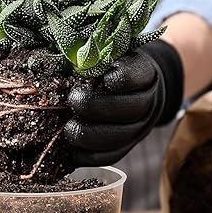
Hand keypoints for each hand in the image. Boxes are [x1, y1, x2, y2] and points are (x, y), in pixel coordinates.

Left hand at [64, 39, 183, 165]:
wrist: (134, 91)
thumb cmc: (111, 68)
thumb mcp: (109, 55)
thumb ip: (95, 56)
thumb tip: (65, 61)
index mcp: (145, 75)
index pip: (137, 76)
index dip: (121, 79)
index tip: (104, 77)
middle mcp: (146, 104)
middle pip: (128, 109)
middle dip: (96, 106)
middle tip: (73, 100)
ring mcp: (138, 129)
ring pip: (118, 137)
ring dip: (90, 135)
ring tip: (68, 128)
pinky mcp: (125, 147)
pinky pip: (109, 157)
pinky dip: (89, 156)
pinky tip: (72, 151)